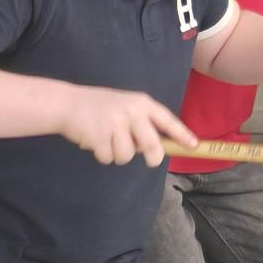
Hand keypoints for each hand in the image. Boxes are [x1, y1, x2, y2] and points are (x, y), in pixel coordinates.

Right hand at [56, 85, 195, 167]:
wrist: (67, 103)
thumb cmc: (100, 107)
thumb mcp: (125, 106)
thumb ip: (141, 123)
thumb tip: (155, 149)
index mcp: (141, 102)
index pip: (167, 120)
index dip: (181, 134)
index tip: (194, 146)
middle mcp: (131, 111)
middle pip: (152, 145)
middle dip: (153, 157)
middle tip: (151, 160)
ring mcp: (115, 123)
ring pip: (127, 155)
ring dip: (118, 154)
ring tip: (108, 141)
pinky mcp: (99, 136)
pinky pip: (108, 158)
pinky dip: (102, 155)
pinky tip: (95, 142)